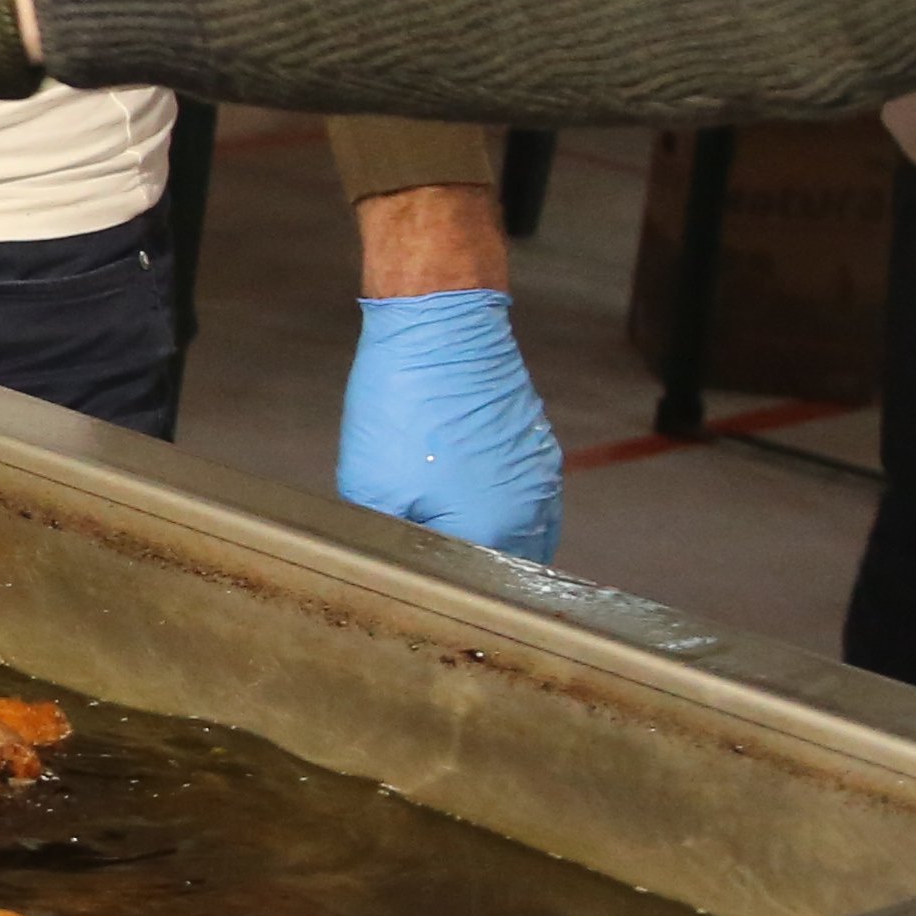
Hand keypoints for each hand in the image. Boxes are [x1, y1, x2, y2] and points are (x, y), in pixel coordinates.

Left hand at [340, 287, 564, 561]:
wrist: (439, 325)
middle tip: (428, 563)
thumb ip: (388, 540)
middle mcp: (534, 511)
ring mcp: (544, 479)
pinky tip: (462, 494)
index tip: (416, 581)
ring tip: (443, 530)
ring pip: (523, 535)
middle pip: (507, 568)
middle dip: (469, 568)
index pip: (474, 588)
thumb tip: (393, 568)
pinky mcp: (540, 450)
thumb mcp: (371, 488)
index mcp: (496, 532)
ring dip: (489, 540)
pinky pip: (527, 500)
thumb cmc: (405, 402)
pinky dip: (500, 507)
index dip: (442, 590)